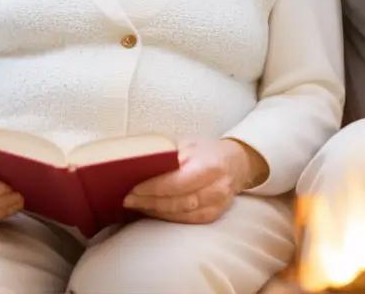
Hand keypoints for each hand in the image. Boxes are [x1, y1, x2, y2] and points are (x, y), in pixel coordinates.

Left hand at [122, 138, 266, 224]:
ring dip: (155, 211)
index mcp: (210, 165)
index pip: (177, 182)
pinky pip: (186, 220)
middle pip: (177, 201)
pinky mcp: (214, 215)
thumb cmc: (207, 150)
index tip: (133, 189)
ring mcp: (217, 204)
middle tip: (128, 200)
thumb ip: (168, 154)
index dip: (153, 188)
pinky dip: (167, 217)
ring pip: (181, 213)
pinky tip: (153, 211)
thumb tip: (138, 163)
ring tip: (136, 205)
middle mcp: (216, 187)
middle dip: (149, 202)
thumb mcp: (189, 144)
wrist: (236, 162)